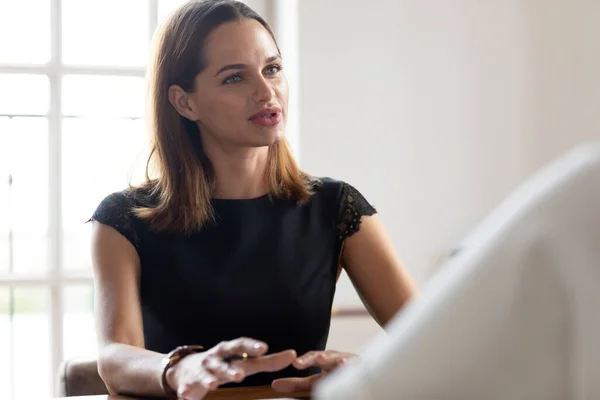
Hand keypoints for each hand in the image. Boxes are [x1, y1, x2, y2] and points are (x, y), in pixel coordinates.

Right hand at [167, 338, 295, 399]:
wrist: (186, 368)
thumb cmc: (223, 363)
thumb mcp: (243, 360)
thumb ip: (268, 361)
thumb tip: (293, 355)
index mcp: (229, 351)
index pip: (241, 345)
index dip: (251, 346)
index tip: (264, 348)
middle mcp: (215, 358)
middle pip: (223, 361)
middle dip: (230, 368)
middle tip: (240, 375)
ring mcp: (201, 371)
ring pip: (205, 375)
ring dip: (209, 379)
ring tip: (213, 384)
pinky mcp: (189, 383)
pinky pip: (187, 387)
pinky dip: (186, 391)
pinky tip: (186, 396)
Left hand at [271, 350, 356, 392]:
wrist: (359, 382)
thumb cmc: (334, 380)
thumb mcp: (313, 383)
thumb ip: (296, 384)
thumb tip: (274, 384)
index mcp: (324, 361)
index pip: (313, 358)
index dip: (305, 360)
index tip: (296, 363)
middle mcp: (337, 359)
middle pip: (328, 356)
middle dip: (320, 357)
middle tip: (315, 359)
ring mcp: (350, 362)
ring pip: (343, 359)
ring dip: (339, 360)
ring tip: (334, 361)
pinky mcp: (363, 368)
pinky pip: (357, 367)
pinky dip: (353, 367)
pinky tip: (349, 366)